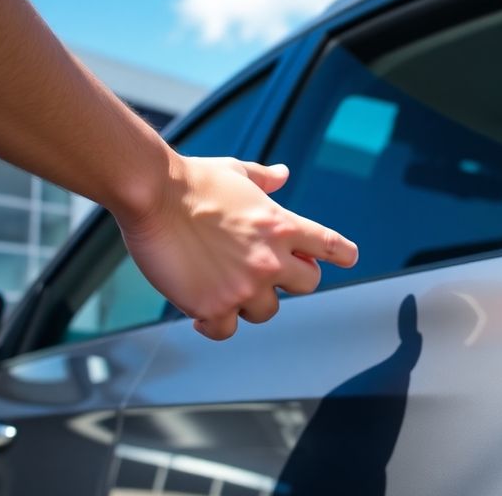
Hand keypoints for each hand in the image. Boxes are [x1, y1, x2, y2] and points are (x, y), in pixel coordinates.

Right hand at [113, 154, 357, 339]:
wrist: (153, 194)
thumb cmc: (192, 180)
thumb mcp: (236, 171)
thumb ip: (264, 178)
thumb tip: (283, 173)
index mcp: (282, 225)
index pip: (330, 246)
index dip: (342, 254)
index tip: (348, 258)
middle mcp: (272, 260)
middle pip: (307, 285)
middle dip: (290, 280)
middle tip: (265, 273)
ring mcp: (244, 286)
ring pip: (266, 311)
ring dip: (249, 301)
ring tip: (224, 285)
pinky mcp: (213, 306)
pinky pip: (226, 330)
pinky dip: (215, 323)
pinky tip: (202, 313)